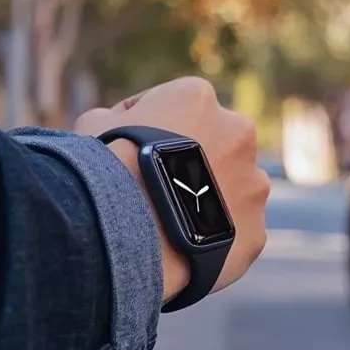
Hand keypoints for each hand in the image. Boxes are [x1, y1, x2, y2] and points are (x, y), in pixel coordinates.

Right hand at [74, 76, 269, 303]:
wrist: (124, 232)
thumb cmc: (104, 172)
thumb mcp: (95, 125)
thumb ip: (116, 118)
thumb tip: (115, 124)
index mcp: (198, 98)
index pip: (177, 105)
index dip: (151, 128)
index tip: (133, 151)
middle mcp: (238, 133)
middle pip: (216, 147)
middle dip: (192, 164)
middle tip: (156, 190)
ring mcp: (253, 185)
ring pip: (234, 192)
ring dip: (210, 202)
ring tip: (171, 225)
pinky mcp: (255, 232)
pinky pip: (235, 235)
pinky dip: (214, 242)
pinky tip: (184, 251)